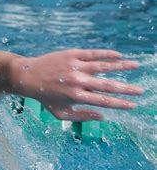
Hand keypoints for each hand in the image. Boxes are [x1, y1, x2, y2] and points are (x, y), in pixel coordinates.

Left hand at [11, 49, 143, 120]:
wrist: (28, 76)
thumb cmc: (45, 97)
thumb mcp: (60, 113)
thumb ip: (81, 116)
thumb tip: (103, 116)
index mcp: (75, 97)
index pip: (103, 101)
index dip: (119, 104)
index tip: (133, 105)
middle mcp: (77, 81)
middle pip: (107, 85)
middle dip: (126, 89)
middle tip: (140, 91)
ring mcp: (75, 66)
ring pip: (103, 65)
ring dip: (121, 66)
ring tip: (136, 66)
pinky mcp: (72, 54)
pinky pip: (93, 53)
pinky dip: (107, 54)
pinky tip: (119, 56)